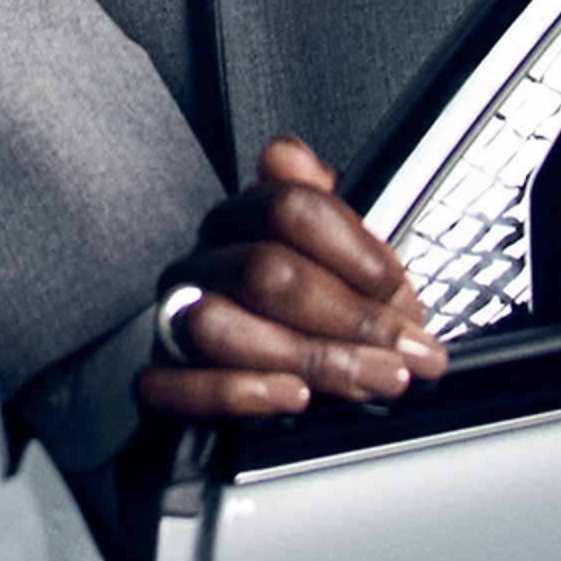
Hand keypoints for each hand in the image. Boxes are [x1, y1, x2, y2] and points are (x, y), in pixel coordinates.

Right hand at [136, 135, 449, 427]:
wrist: (249, 377)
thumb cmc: (301, 315)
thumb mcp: (334, 260)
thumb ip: (336, 216)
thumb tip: (307, 164)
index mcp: (244, 219)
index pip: (290, 207)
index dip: (356, 252)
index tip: (403, 294)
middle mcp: (205, 261)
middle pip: (264, 270)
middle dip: (349, 318)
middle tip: (404, 352)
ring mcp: (174, 319)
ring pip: (216, 325)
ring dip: (306, 358)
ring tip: (368, 380)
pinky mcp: (157, 380)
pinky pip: (172, 385)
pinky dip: (235, 393)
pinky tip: (292, 397)